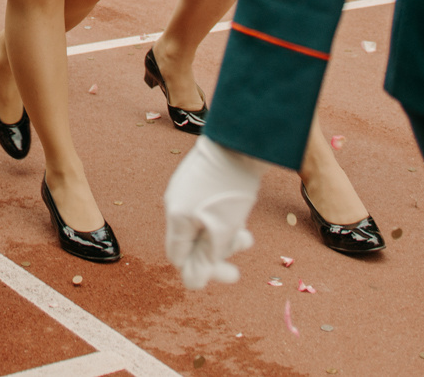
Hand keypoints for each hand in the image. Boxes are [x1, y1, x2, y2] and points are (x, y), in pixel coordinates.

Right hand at [162, 138, 262, 290]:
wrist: (238, 141)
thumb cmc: (229, 189)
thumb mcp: (222, 231)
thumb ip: (207, 259)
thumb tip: (194, 282)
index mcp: (175, 216)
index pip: (178, 257)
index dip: (200, 271)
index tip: (229, 273)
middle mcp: (175, 202)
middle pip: (192, 242)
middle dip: (217, 255)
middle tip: (240, 263)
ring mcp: (186, 188)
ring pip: (202, 226)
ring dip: (225, 237)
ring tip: (247, 236)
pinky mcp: (199, 178)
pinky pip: (207, 209)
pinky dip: (223, 219)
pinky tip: (241, 215)